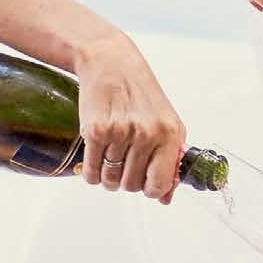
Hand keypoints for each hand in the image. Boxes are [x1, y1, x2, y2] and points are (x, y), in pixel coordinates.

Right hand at [76, 36, 186, 202]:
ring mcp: (120, 133)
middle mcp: (146, 134)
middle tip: (125, 164)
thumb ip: (170, 161)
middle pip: (132, 185)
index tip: (146, 184)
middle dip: (127, 181)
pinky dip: (92, 173)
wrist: (111, 63)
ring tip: (111, 161)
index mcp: (169, 134)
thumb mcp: (167, 122)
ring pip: (111, 181)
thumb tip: (165, 198)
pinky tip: (97, 159)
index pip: (160, 184)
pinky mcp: (96, 131)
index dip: (151, 190)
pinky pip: (91, 172)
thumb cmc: (141, 94)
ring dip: (108, 178)